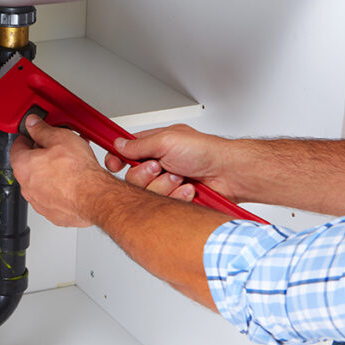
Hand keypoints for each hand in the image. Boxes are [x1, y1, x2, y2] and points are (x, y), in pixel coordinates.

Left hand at [10, 115, 118, 226]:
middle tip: (58, 147)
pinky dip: (59, 189)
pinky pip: (52, 197)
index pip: (17, 146)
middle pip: (29, 165)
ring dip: (51, 173)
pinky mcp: (52, 213)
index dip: (28, 137)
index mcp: (23, 166)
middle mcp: (26, 186)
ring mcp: (39, 202)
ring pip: (41, 182)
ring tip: (70, 164)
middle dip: (43, 154)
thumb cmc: (77, 171)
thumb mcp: (60, 138)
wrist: (93, 196)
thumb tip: (33, 124)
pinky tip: (73, 182)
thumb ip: (42, 129)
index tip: (36, 134)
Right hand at [105, 124, 239, 202]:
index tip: (115, 164)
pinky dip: (176, 196)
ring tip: (181, 178)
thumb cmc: (205, 152)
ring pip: (147, 192)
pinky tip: (188, 189)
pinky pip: (163, 204)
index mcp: (155, 145)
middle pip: (132, 176)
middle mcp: (159, 163)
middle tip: (162, 168)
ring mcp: (167, 182)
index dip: (117, 159)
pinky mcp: (175, 198)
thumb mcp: (167, 140)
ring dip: (164, 185)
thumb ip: (139, 145)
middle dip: (146, 174)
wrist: (229, 174)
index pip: (126, 152)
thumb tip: (119, 144)